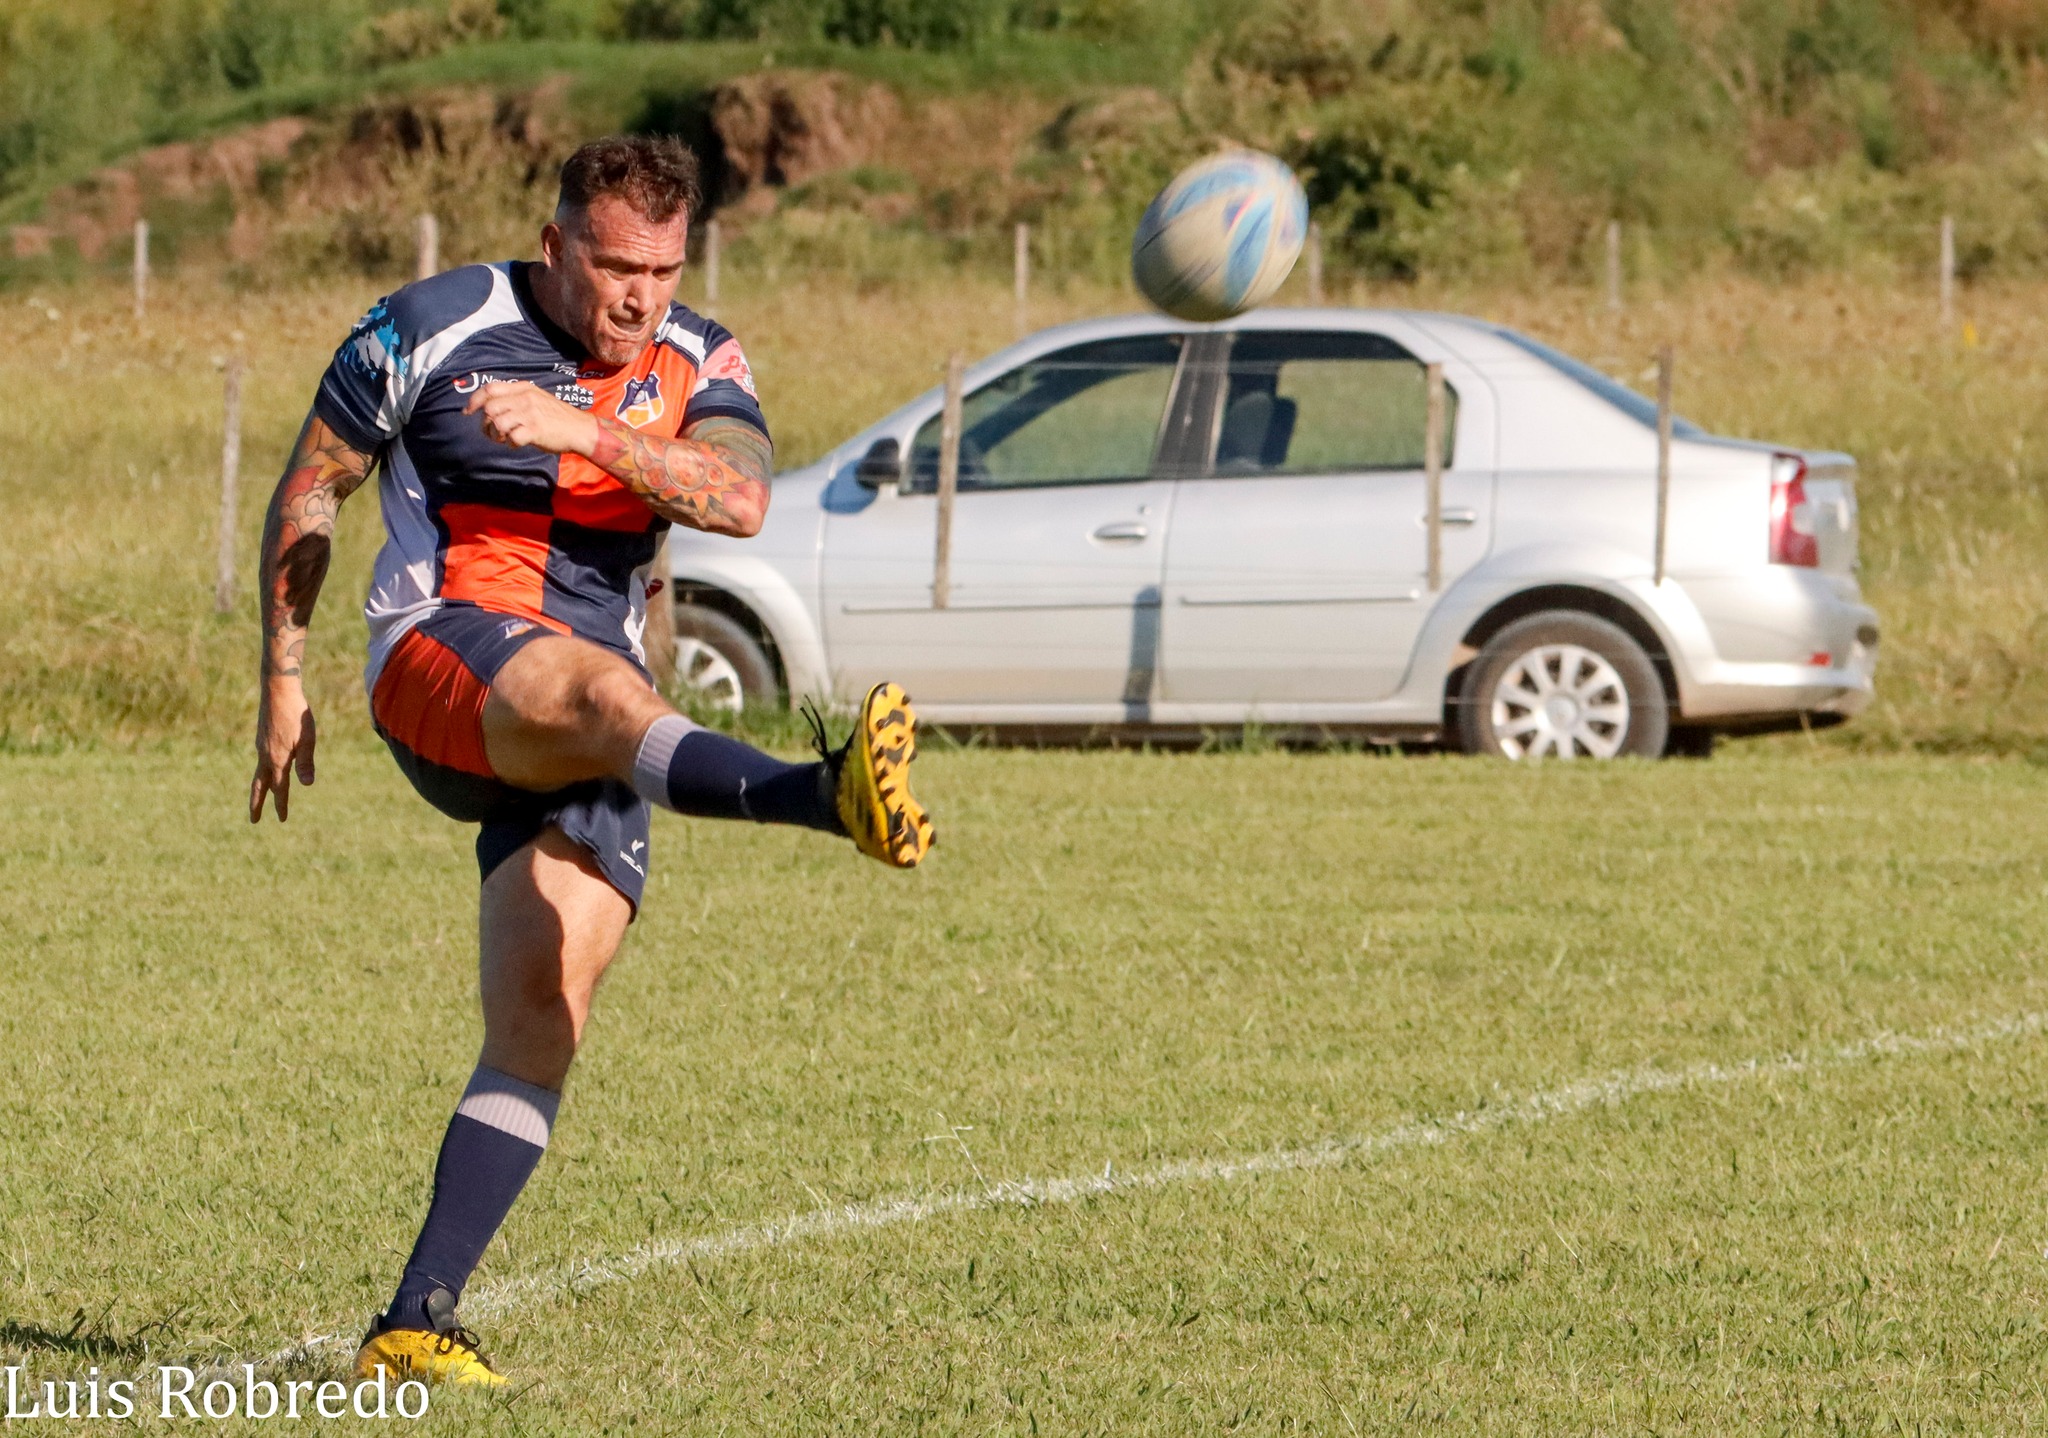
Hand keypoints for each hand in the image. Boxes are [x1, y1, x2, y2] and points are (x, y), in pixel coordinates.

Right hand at [251, 680, 316, 822]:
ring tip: (257, 800)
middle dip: (256, 804)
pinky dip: (261, 773)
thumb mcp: (308, 739)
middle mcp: (266, 756)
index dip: (281, 805)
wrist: (277, 690)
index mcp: (278, 759)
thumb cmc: (297, 714)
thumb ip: (306, 762)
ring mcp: (261, 747)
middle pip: (259, 786)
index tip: (282, 820)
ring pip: (257, 774)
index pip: (280, 788)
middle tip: (254, 821)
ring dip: (257, 789)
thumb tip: (306, 784)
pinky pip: (260, 761)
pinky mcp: (261, 738)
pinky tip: (266, 770)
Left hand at [464, 380, 599, 456]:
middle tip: (492, 432)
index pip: (490, 388)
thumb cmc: (556, 416)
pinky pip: (512, 437)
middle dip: (485, 423)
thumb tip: (490, 404)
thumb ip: (515, 397)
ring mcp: (530, 414)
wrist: (579, 429)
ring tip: (504, 438)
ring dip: (496, 434)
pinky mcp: (535, 430)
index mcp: (523, 388)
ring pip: (497, 423)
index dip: (474, 400)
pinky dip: (510, 443)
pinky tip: (516, 444)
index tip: (468, 412)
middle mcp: (525, 398)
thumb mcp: (536, 397)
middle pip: (490, 408)